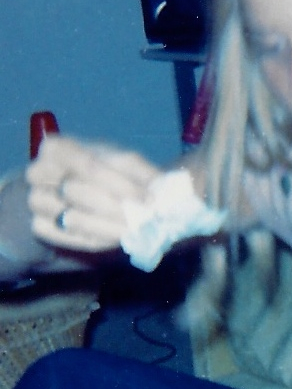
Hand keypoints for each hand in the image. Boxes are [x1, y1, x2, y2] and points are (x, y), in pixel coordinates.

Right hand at [25, 135, 159, 253]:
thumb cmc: (106, 171)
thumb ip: (142, 172)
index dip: (121, 185)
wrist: (84, 189)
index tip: (148, 199)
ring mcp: (35, 200)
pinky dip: (96, 240)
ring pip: (71, 218)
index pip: (89, 166)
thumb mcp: (125, 163)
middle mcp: (38, 172)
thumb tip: (159, 188)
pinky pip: (67, 237)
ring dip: (108, 228)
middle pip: (78, 192)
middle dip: (116, 208)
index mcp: (57, 148)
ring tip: (135, 230)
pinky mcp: (38, 226)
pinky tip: (118, 238)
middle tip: (144, 219)